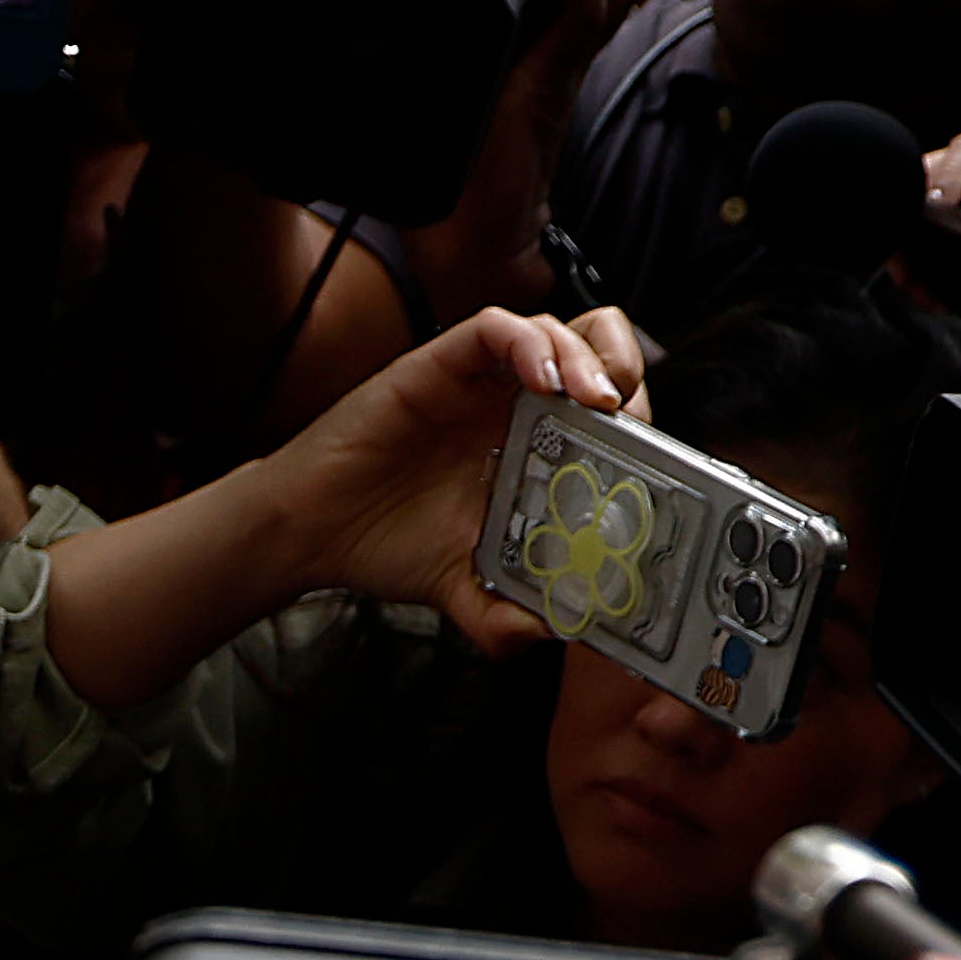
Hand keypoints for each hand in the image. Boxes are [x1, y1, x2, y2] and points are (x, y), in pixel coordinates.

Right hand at [256, 306, 652, 651]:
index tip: (648, 459)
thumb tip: (558, 631)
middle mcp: (511, 407)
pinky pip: (496, 328)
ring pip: (555, 329)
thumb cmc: (387, 544)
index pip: (608, 413)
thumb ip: (507, 617)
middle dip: (625, 373)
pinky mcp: (439, 363)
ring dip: (586, 356)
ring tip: (593, 398)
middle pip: (596, 352)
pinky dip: (529, 343)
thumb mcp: (464, 593)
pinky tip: (542, 382)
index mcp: (533, 450)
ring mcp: (478, 382)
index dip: (638, 423)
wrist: (313, 533)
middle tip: (626, 416)